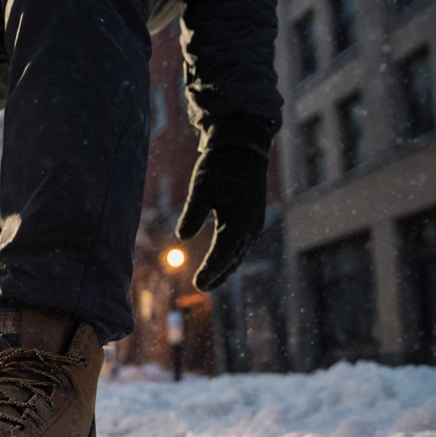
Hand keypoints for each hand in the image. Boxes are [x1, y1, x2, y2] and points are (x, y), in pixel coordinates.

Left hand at [175, 146, 268, 291]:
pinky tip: (221, 261)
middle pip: (233, 258)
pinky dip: (231, 256)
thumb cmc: (220, 166)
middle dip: (217, 274)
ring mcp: (254, 222)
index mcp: (240, 221)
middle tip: (200, 288)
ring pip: (239, 253)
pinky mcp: (252, 217)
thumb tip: (181, 237)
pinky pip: (242, 244)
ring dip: (226, 268)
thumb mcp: (201, 187)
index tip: (196, 285)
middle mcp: (251, 226)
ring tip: (209, 281)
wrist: (243, 148)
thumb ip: (192, 213)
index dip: (210, 271)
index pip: (223, 254)